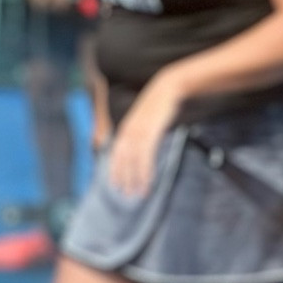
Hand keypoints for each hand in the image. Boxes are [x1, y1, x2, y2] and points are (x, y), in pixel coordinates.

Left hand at [104, 75, 183, 199]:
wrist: (167, 88)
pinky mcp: (151, 131)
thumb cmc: (159, 105)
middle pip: (123, 159)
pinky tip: (149, 181)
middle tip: (126, 195)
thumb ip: (142, 133)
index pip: (116, 153)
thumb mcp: (147, 119)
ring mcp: (139, 132)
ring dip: (136, 179)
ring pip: (134, 160)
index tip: (115, 185)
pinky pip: (146, 155)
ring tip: (139, 194)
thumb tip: (143, 146)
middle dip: (124, 178)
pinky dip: (146, 170)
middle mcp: (128, 131)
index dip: (114, 170)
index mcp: (126, 129)